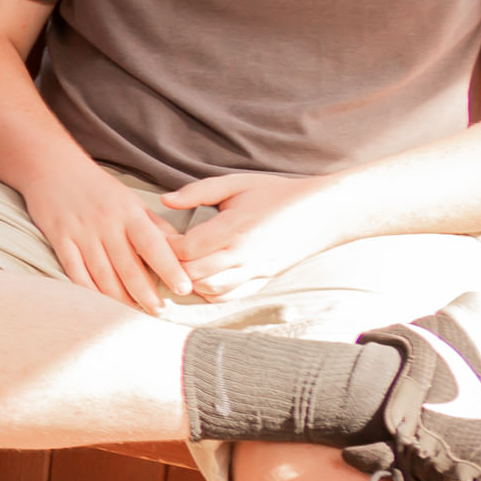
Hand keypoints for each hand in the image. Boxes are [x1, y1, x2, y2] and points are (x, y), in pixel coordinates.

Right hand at [21, 160, 191, 311]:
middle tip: (159, 312)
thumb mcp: (130, 199)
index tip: (185, 288)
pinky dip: (87, 290)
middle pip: (128, 266)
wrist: (51, 166)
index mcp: (128, 212)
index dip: (170, 268)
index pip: (153, 245)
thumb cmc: (96, 186)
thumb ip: (154, 225)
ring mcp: (80, 233)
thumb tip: (180, 249)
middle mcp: (105, 224)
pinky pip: (75, 271)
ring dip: (118, 298)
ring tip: (132, 314)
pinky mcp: (59, 239)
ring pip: (102, 273)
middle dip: (145, 293)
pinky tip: (97, 305)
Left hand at [163, 170, 344, 298]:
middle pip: (193, 274)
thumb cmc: (276, 193)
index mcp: (234, 229)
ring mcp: (255, 272)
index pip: (187, 250)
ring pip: (210, 290)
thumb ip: (198, 191)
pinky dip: (210, 293)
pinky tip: (202, 278)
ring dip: (190, 282)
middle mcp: (244, 256)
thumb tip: (165, 199)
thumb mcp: (237, 183)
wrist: (322, 212)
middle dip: (172, 267)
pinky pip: (229, 297)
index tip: (158, 237)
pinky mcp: (263, 281)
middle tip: (162, 255)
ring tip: (180, 266)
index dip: (166, 247)